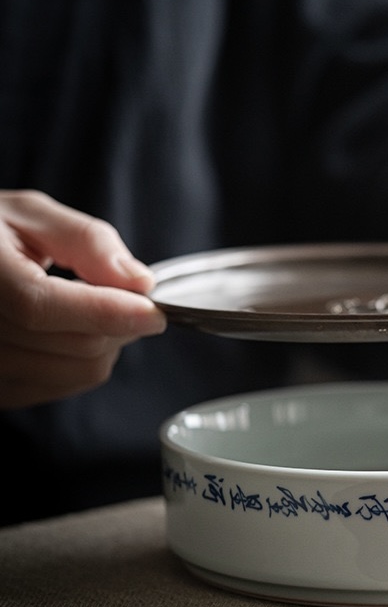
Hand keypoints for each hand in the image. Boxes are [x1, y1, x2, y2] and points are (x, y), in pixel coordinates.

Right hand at [0, 190, 166, 407]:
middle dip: (119, 321)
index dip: (105, 311)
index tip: (153, 310)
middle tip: (124, 295)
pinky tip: (73, 332)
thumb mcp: (31, 216)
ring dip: (107, 342)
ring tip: (90, 308)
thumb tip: (137, 281)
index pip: (41, 307)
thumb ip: (85, 241)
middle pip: (74, 345)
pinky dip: (87, 361)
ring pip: (79, 372)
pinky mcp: (1, 391)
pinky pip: (67, 388)